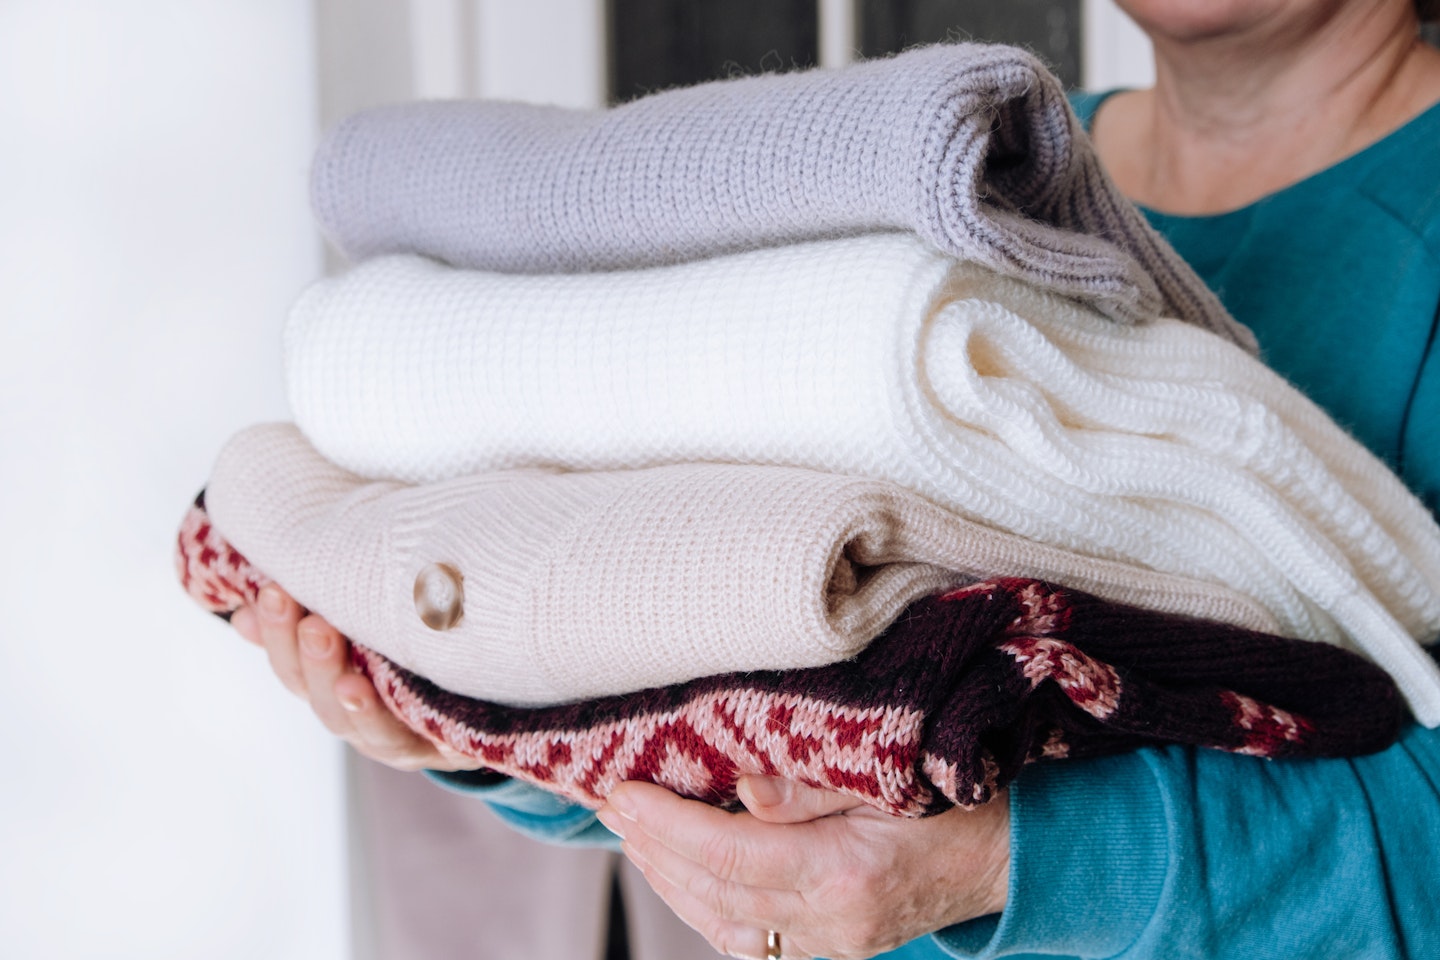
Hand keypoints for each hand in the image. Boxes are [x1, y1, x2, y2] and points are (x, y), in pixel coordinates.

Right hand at [231, 583, 481, 772]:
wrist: (486, 706)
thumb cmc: (410, 660)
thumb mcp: (361, 636)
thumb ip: (307, 623)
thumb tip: (243, 612)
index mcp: (333, 693)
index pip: (292, 670)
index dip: (276, 638)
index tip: (272, 593)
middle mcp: (361, 724)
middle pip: (324, 703)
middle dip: (315, 665)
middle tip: (313, 626)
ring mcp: (403, 742)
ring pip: (368, 728)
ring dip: (353, 701)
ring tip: (348, 677)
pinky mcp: (448, 748)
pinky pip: (429, 740)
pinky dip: (413, 722)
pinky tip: (409, 703)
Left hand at [597, 776, 1008, 959]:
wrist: (1014, 854)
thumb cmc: (960, 795)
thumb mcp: (893, 771)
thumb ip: (812, 786)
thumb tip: (740, 792)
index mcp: (848, 874)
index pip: (731, 855)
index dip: (668, 825)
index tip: (623, 791)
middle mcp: (835, 922)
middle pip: (718, 892)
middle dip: (654, 847)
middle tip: (609, 801)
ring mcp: (835, 943)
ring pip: (725, 921)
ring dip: (669, 877)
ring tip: (628, 832)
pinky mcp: (835, 945)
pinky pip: (750, 936)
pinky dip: (703, 904)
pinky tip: (677, 873)